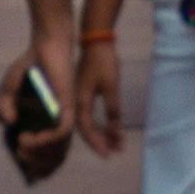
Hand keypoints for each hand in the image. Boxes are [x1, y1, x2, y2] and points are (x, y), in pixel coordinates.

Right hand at [9, 20, 80, 183]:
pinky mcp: (69, 105)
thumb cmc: (29, 67)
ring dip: (40, 152)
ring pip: (60, 147)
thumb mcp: (8, 90)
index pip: (49, 155)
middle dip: (37, 162)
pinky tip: (32, 136)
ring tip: (23, 143)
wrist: (43, 46)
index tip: (21, 163)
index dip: (37, 166)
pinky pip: (63, 130)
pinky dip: (49, 139)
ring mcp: (65, 115)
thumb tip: (7, 123)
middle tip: (20, 153)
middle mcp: (58, 123)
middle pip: (55, 157)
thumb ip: (4, 106)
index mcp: (46, 125)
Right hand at [74, 23, 126, 161]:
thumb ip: (113, 110)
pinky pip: (91, 113)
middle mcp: (77, 102)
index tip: (108, 155)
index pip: (88, 130)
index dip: (98, 144)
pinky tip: (110, 126)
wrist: (96, 39)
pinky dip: (101, 121)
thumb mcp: (111, 86)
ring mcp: (80, 96)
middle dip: (101, 141)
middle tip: (116, 151)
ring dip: (103, 132)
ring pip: (90, 121)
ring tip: (117, 142)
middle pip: (87, 129)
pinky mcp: (84, 91)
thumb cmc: (103, 62)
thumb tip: (115, 133)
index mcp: (81, 102)